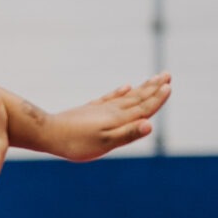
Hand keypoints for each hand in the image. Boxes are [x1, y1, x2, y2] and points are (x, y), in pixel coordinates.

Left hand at [28, 72, 170, 160]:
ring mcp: (101, 109)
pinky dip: (120, 92)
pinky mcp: (90, 110)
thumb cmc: (76, 143)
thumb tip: (150, 125)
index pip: (144, 107)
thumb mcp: (105, 143)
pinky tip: (125, 86)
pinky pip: (110, 98)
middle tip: (167, 74)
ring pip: (127, 96)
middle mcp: (112, 111)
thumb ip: (128, 134)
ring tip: (153, 79)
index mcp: (119, 119)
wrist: (48, 133)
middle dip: (154, 88)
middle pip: (138, 98)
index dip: (157, 99)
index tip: (169, 86)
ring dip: (142, 88)